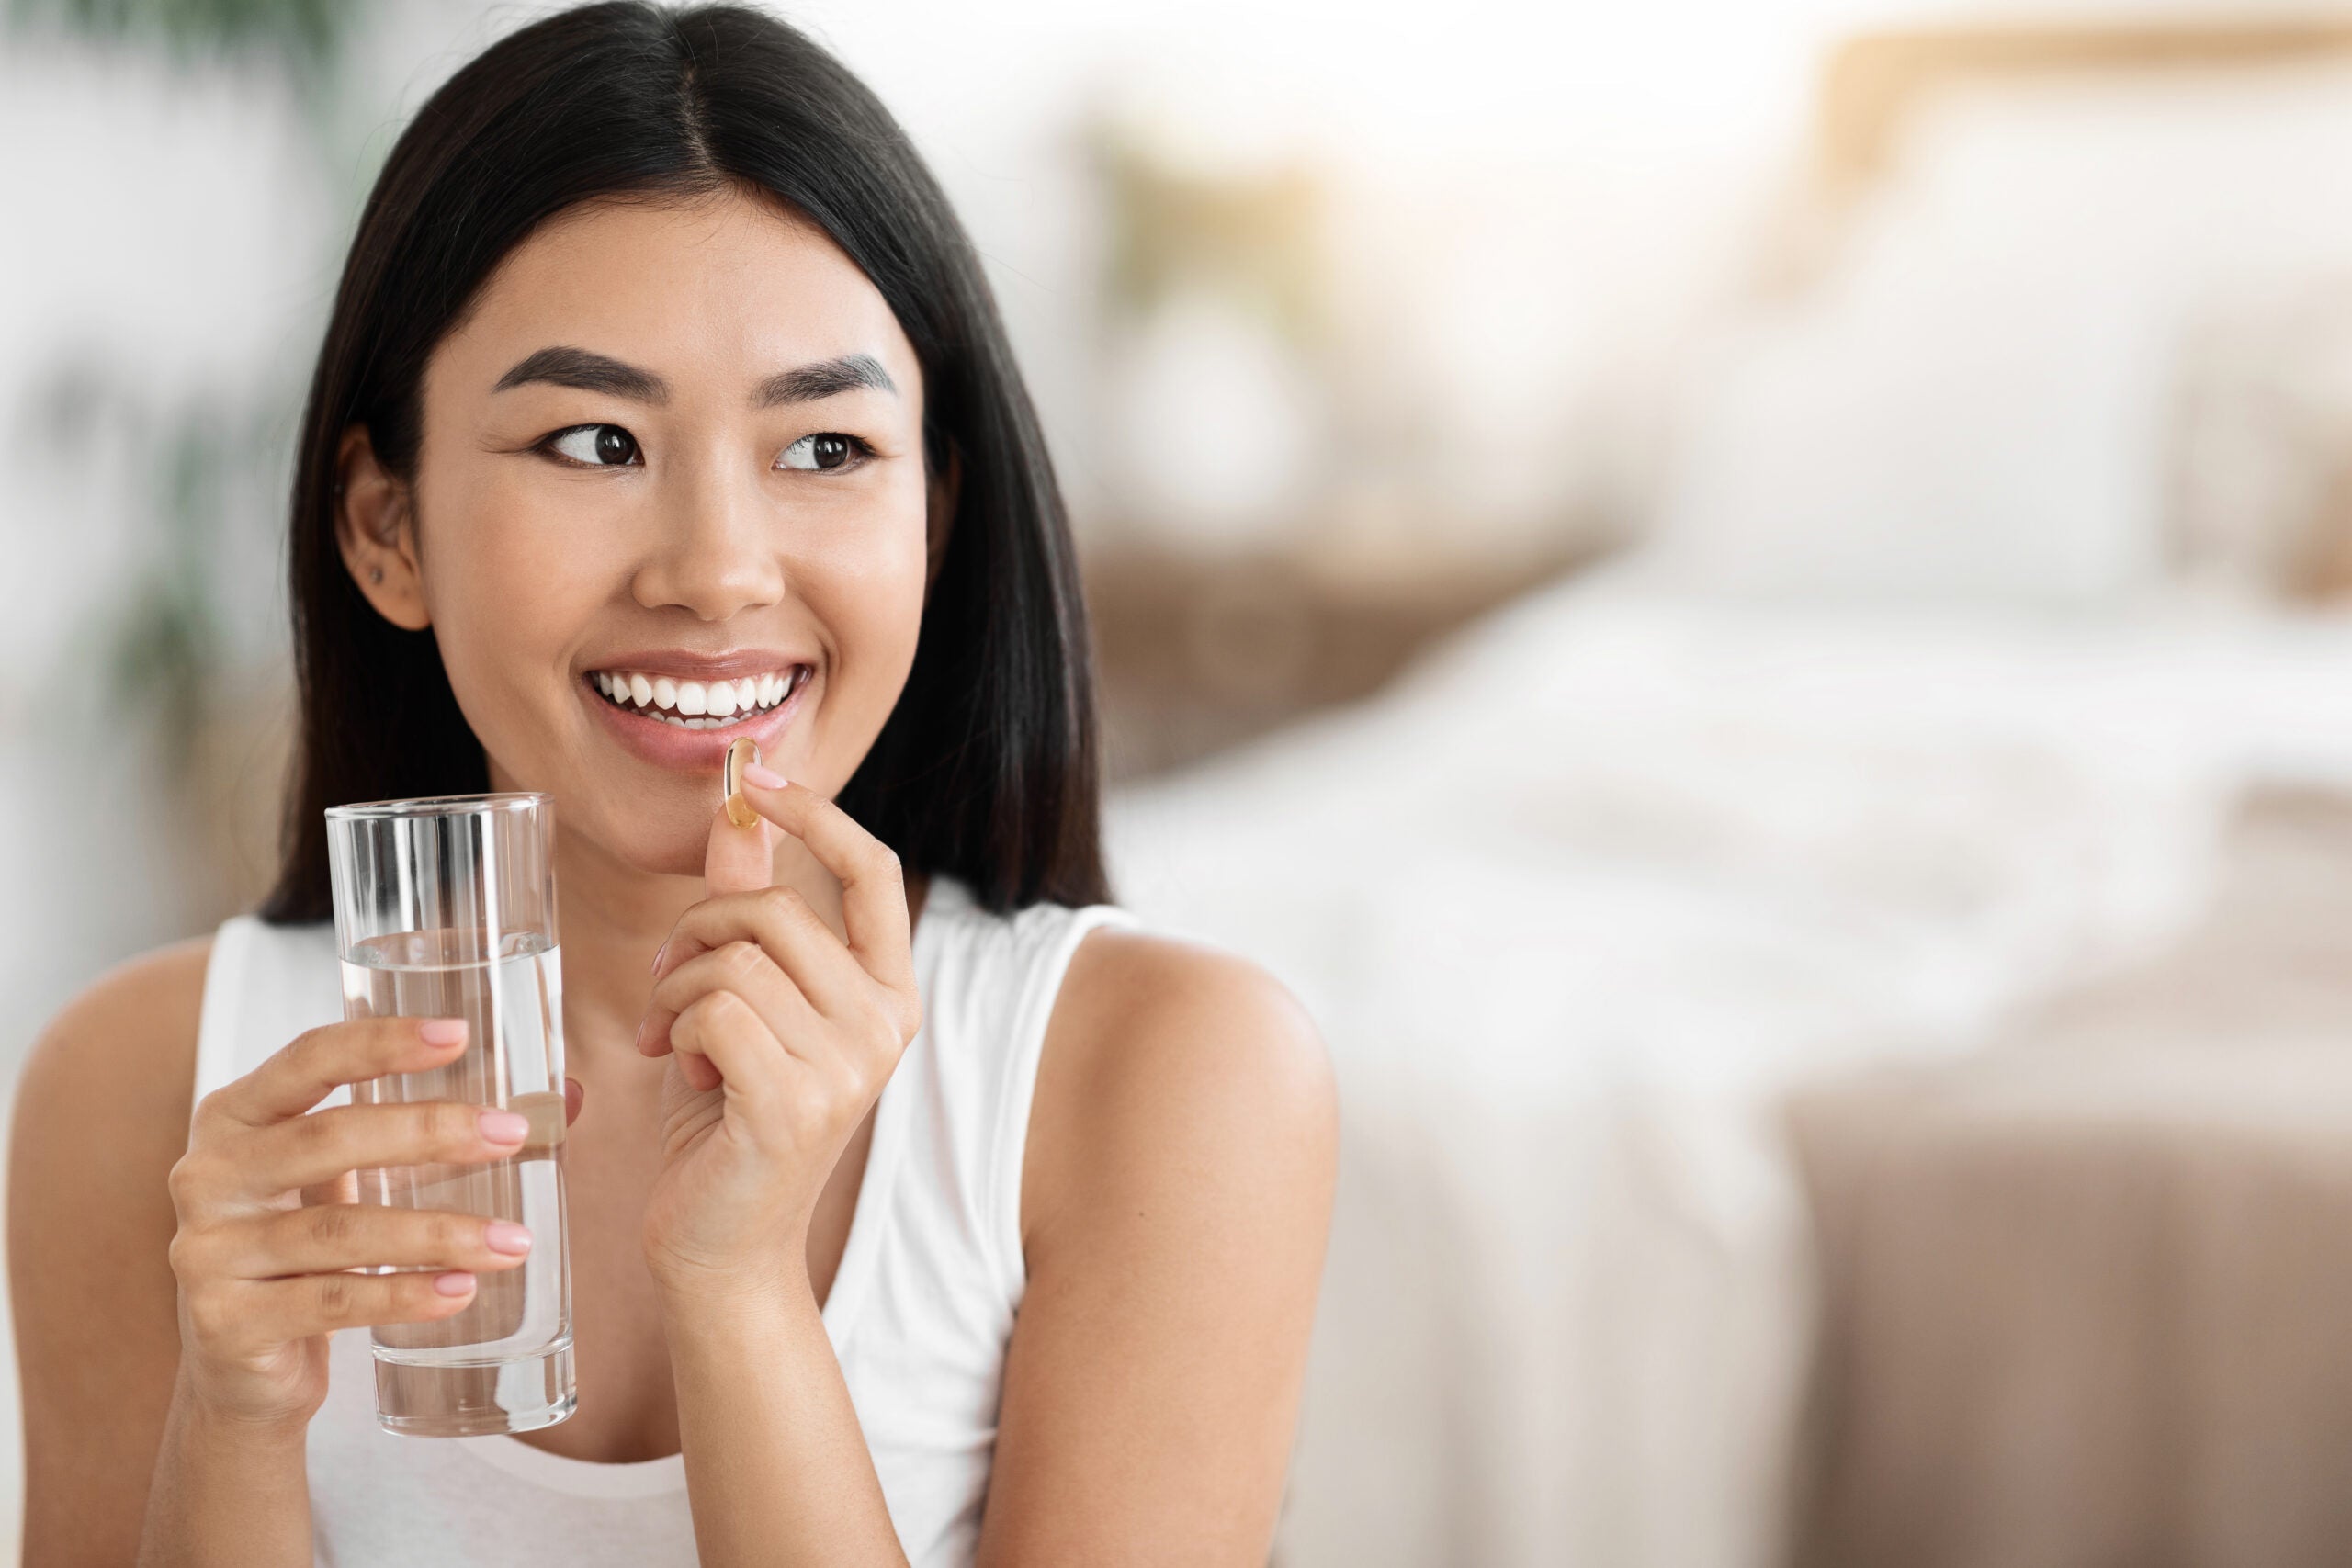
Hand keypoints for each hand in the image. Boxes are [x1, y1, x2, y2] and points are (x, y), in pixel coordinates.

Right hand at [165, 1018, 580, 1430]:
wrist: (243, 1370)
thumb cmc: (311, 1249)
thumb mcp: (352, 1180)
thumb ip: (434, 1136)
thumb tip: (564, 1098)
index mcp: (236, 1116)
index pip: (306, 1059)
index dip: (380, 1043)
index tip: (459, 1035)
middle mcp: (208, 1174)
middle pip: (329, 1138)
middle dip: (430, 1132)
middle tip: (512, 1135)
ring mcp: (209, 1251)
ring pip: (339, 1230)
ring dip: (438, 1232)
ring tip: (514, 1241)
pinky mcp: (226, 1322)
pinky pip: (331, 1300)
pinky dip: (404, 1294)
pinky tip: (461, 1291)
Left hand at [635, 768, 921, 1298]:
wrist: (720, 1247)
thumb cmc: (728, 1121)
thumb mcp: (742, 1002)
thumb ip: (749, 909)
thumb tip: (736, 811)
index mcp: (890, 994)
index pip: (871, 870)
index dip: (814, 811)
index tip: (756, 774)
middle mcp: (885, 1026)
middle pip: (775, 908)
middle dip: (697, 931)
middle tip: (668, 983)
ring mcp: (848, 1068)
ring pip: (736, 958)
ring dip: (677, 989)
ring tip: (679, 1038)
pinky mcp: (794, 1103)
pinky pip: (717, 1008)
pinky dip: (680, 1027)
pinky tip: (687, 1070)